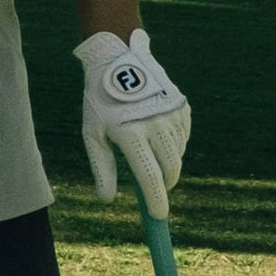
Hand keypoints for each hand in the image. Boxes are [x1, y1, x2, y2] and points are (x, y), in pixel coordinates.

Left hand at [75, 30, 189, 215]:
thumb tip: (107, 199)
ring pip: (179, 154)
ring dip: (169, 163)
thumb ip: (101, 168)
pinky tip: (159, 135)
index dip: (157, 201)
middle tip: (158, 191)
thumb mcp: (93, 134)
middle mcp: (155, 124)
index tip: (160, 216)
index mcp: (130, 132)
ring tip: (151, 155)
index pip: (149, 177)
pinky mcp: (182, 106)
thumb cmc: (100, 102)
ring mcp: (171, 113)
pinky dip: (174, 144)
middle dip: (166, 185)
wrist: (119, 60)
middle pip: (171, 169)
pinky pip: (183, 137)